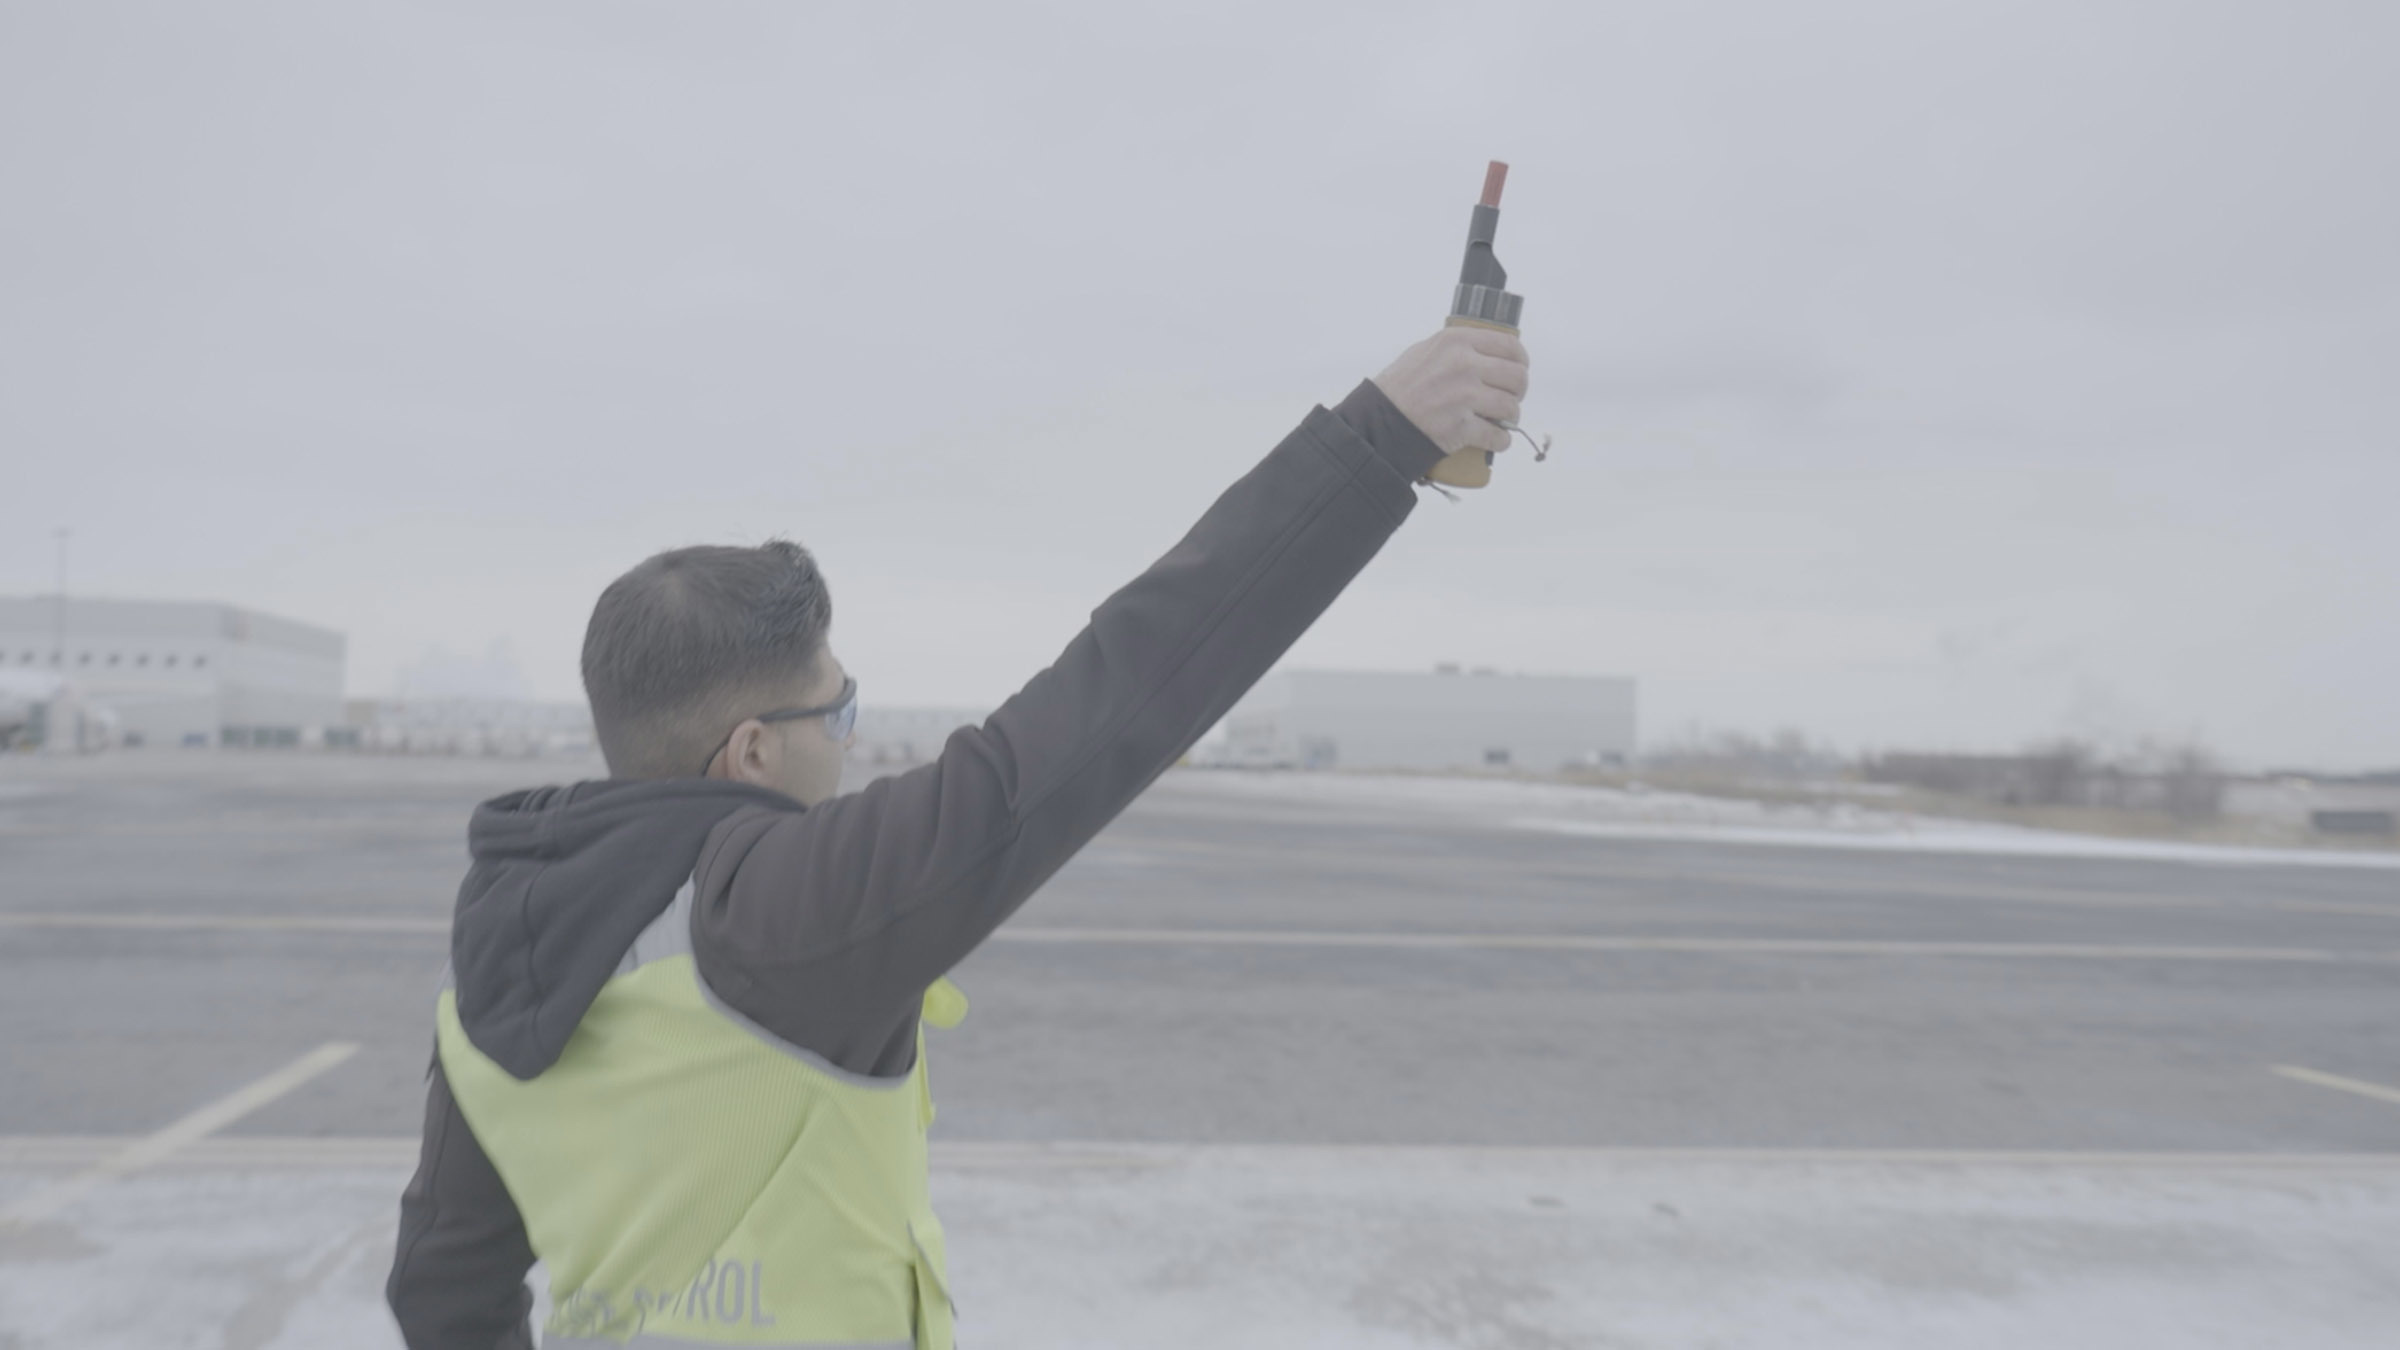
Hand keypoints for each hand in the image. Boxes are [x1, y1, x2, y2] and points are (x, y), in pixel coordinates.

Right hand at [1370, 325, 1529, 457]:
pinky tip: (1497, 439)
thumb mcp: (1425, 350)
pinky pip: (1498, 436)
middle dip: (1518, 391)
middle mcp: (1464, 365)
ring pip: (1511, 407)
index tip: (1519, 369)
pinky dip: (1502, 441)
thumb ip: (1456, 346)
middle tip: (1510, 398)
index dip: (1521, 360)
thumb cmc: (1400, 385)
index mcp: (1457, 341)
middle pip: (1517, 377)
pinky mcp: (1461, 427)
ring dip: (1511, 416)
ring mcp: (1464, 397)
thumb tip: (1487, 348)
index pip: (1510, 346)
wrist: (1379, 420)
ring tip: (1502, 419)